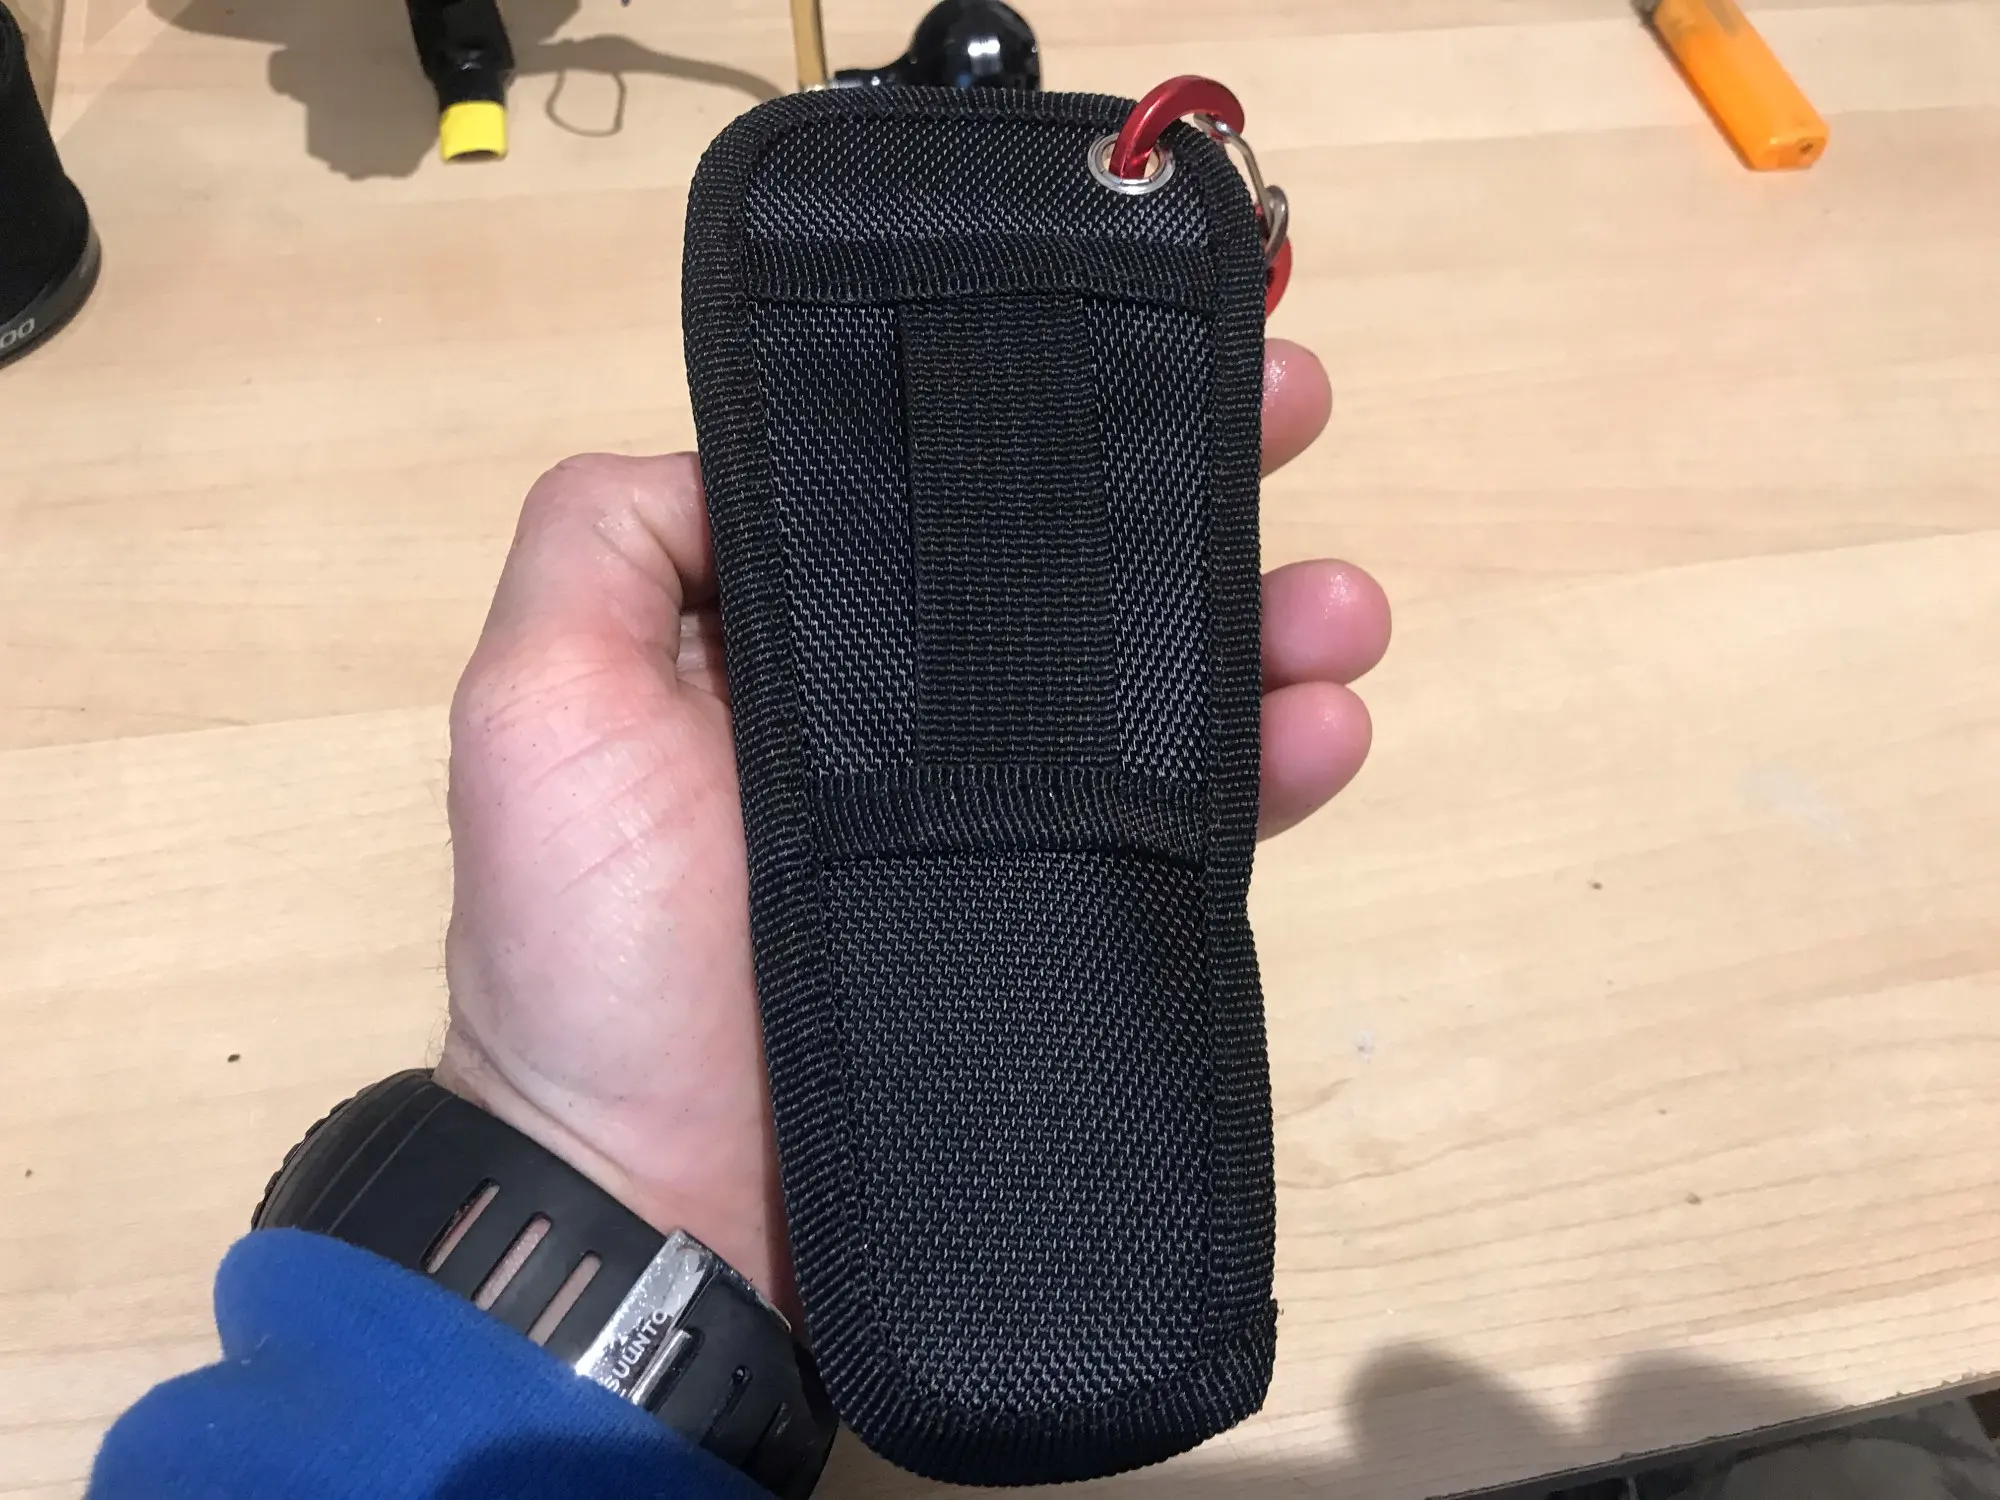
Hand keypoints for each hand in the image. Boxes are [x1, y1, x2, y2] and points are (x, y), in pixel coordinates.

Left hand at [434, 340, 1390, 1313]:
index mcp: (791, 637)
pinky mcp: (1066, 917)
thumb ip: (607, 544)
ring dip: (1264, 616)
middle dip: (1188, 478)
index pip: (936, 487)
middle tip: (1294, 407)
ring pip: (1159, 683)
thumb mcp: (538, 707)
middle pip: (1071, 566)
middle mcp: (908, 709)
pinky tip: (1329, 725)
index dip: (1034, 401)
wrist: (661, 1212)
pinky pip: (1193, 825)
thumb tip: (742, 441)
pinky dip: (1279, 766)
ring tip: (1340, 601)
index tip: (1139, 331)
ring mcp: (999, 817)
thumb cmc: (589, 951)